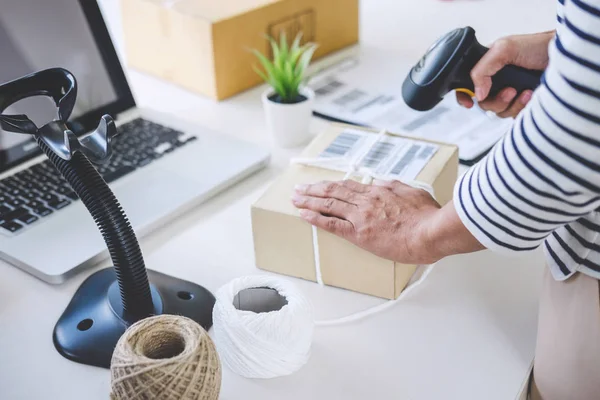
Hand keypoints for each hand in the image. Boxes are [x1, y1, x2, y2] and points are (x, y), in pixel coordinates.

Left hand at [291, 179, 442, 264]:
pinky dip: (315, 218)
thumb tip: (381, 182)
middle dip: (313, 190)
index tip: (320, 184)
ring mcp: (360, 217)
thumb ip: (395, 186)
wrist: (431, 232)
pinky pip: (332, 224)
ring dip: (309, 201)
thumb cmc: (427, 216)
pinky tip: (303, 214)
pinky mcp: (359, 234)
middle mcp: (365, 201)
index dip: (331, 185)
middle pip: (333, 192)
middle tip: (298, 189)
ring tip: (295, 199)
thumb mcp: (413, 191)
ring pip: (328, 205)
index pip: (348, 186)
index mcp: (379, 191)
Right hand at [457, 31, 553, 117]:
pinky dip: (522, 108)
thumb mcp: (503, 49)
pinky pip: (515, 117)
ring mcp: (511, 95)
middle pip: (484, 104)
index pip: (467, 86)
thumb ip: (482, 69)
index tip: (469, 103)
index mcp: (487, 68)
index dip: (464, 96)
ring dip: (512, 104)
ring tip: (526, 91)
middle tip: (510, 90)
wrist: (564, 56)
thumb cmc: (536, 46)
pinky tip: (532, 96)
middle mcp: (497, 83)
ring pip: (499, 113)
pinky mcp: (524, 105)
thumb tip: (477, 95)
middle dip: (496, 100)